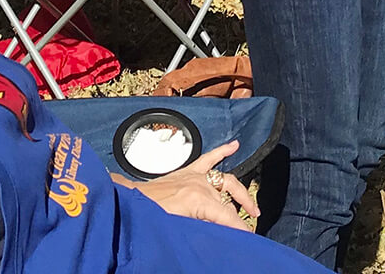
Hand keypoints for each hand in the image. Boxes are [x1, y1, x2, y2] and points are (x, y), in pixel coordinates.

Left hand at [126, 140, 257, 229]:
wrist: (132, 201)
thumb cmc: (151, 215)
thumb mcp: (180, 227)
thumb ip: (204, 228)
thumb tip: (221, 234)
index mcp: (198, 199)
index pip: (228, 216)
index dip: (241, 229)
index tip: (250, 239)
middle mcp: (200, 184)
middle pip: (228, 202)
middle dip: (240, 216)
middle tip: (248, 231)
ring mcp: (195, 175)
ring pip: (226, 183)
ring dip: (240, 195)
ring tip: (251, 207)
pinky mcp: (189, 170)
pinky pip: (210, 158)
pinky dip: (223, 151)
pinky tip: (234, 146)